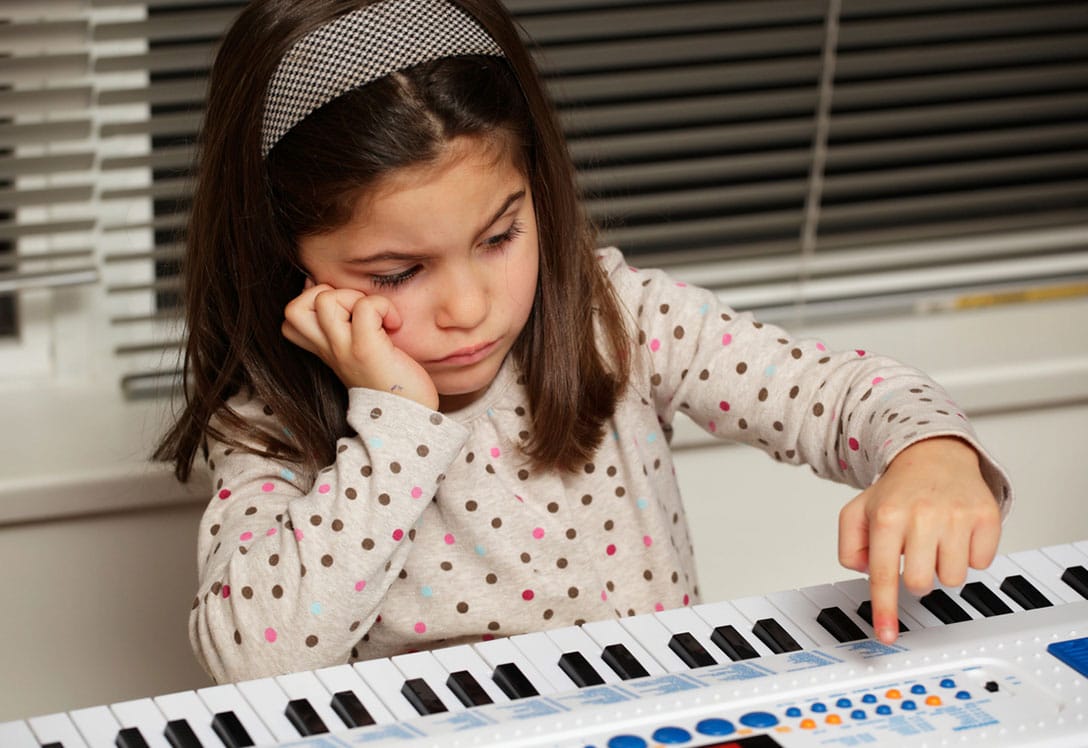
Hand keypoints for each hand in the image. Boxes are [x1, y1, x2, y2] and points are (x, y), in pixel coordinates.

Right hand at [282, 280, 438, 409]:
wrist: (407, 420)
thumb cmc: (392, 383)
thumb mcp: (360, 354)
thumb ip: (348, 330)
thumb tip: (344, 297)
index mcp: (326, 351)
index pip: (290, 319)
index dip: (312, 302)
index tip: (345, 312)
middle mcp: (329, 350)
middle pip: (292, 309)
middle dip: (325, 293)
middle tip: (355, 310)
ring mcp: (344, 350)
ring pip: (324, 300)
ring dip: (353, 296)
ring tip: (375, 316)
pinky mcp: (366, 350)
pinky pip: (365, 308)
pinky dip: (382, 306)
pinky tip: (394, 324)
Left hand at [837, 436, 1000, 643]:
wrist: (934, 456)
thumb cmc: (897, 491)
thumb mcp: (858, 511)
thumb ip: (849, 545)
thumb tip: (865, 572)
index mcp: (886, 516)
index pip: (882, 574)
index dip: (884, 610)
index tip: (887, 636)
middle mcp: (922, 515)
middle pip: (920, 584)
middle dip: (916, 577)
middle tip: (914, 553)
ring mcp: (957, 515)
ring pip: (954, 578)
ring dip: (943, 567)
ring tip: (936, 541)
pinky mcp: (987, 516)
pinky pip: (981, 563)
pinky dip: (970, 555)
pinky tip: (958, 533)